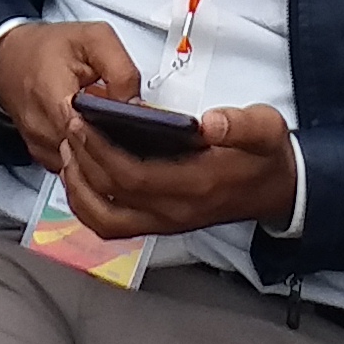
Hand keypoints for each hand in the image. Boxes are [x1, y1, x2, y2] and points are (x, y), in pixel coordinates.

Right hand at [0, 19, 141, 172]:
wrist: (11, 58)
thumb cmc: (48, 48)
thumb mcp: (93, 39)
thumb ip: (120, 68)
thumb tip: (135, 103)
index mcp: (52, 94)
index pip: (87, 134)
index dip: (114, 132)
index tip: (129, 123)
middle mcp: (41, 127)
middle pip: (88, 155)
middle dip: (113, 144)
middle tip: (127, 125)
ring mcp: (40, 145)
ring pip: (81, 166)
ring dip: (100, 151)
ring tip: (109, 127)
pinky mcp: (42, 156)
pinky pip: (72, 167)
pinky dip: (87, 155)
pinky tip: (94, 135)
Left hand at [57, 99, 299, 242]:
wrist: (275, 190)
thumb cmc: (265, 155)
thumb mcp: (266, 129)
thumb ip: (240, 124)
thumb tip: (209, 122)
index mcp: (195, 184)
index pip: (134, 175)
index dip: (101, 150)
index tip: (83, 118)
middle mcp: (175, 211)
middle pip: (112, 194)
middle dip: (84, 159)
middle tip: (69, 124)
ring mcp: (166, 222)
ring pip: (105, 219)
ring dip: (79, 187)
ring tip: (67, 150)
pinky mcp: (160, 224)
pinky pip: (113, 225)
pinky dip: (88, 206)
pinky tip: (79, 178)